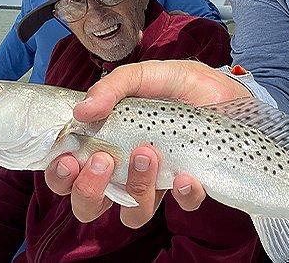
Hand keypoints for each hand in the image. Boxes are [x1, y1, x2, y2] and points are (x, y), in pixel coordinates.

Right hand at [45, 60, 249, 224]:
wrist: (228, 92)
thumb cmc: (180, 85)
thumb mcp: (146, 75)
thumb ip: (114, 86)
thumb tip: (82, 110)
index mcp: (105, 142)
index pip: (67, 172)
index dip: (60, 175)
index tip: (69, 158)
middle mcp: (124, 170)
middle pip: (88, 204)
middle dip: (88, 190)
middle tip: (104, 160)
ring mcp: (156, 183)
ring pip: (132, 214)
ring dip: (134, 188)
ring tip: (147, 154)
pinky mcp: (189, 189)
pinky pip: (181, 207)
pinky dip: (182, 194)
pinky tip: (186, 175)